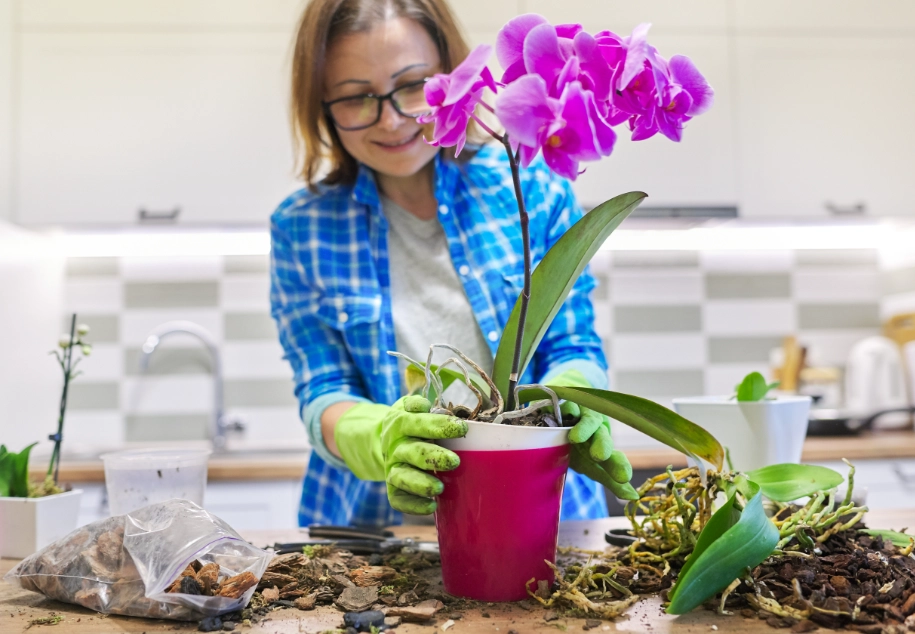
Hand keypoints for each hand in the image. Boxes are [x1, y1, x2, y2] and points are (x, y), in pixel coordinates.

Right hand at [334, 395, 467, 514]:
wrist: (385, 440)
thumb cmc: (410, 423)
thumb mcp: (409, 407)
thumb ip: (417, 404)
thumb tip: (424, 405)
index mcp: (400, 423)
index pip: (417, 423)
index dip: (439, 426)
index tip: (462, 429)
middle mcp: (395, 447)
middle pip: (412, 452)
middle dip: (434, 457)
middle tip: (455, 461)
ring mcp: (392, 468)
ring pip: (402, 478)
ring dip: (421, 484)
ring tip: (440, 488)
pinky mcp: (393, 488)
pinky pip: (398, 499)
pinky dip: (413, 505)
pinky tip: (431, 506)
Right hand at [546, 370, 637, 500]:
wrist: (564, 411)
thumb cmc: (578, 443)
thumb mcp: (590, 464)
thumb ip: (609, 479)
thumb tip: (633, 497)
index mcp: (602, 447)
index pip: (613, 458)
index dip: (617, 466)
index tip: (624, 478)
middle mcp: (596, 430)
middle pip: (601, 437)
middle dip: (602, 445)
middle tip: (599, 456)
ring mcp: (582, 415)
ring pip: (587, 420)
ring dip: (583, 428)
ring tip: (575, 438)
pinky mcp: (566, 403)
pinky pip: (566, 406)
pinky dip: (564, 411)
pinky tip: (559, 415)